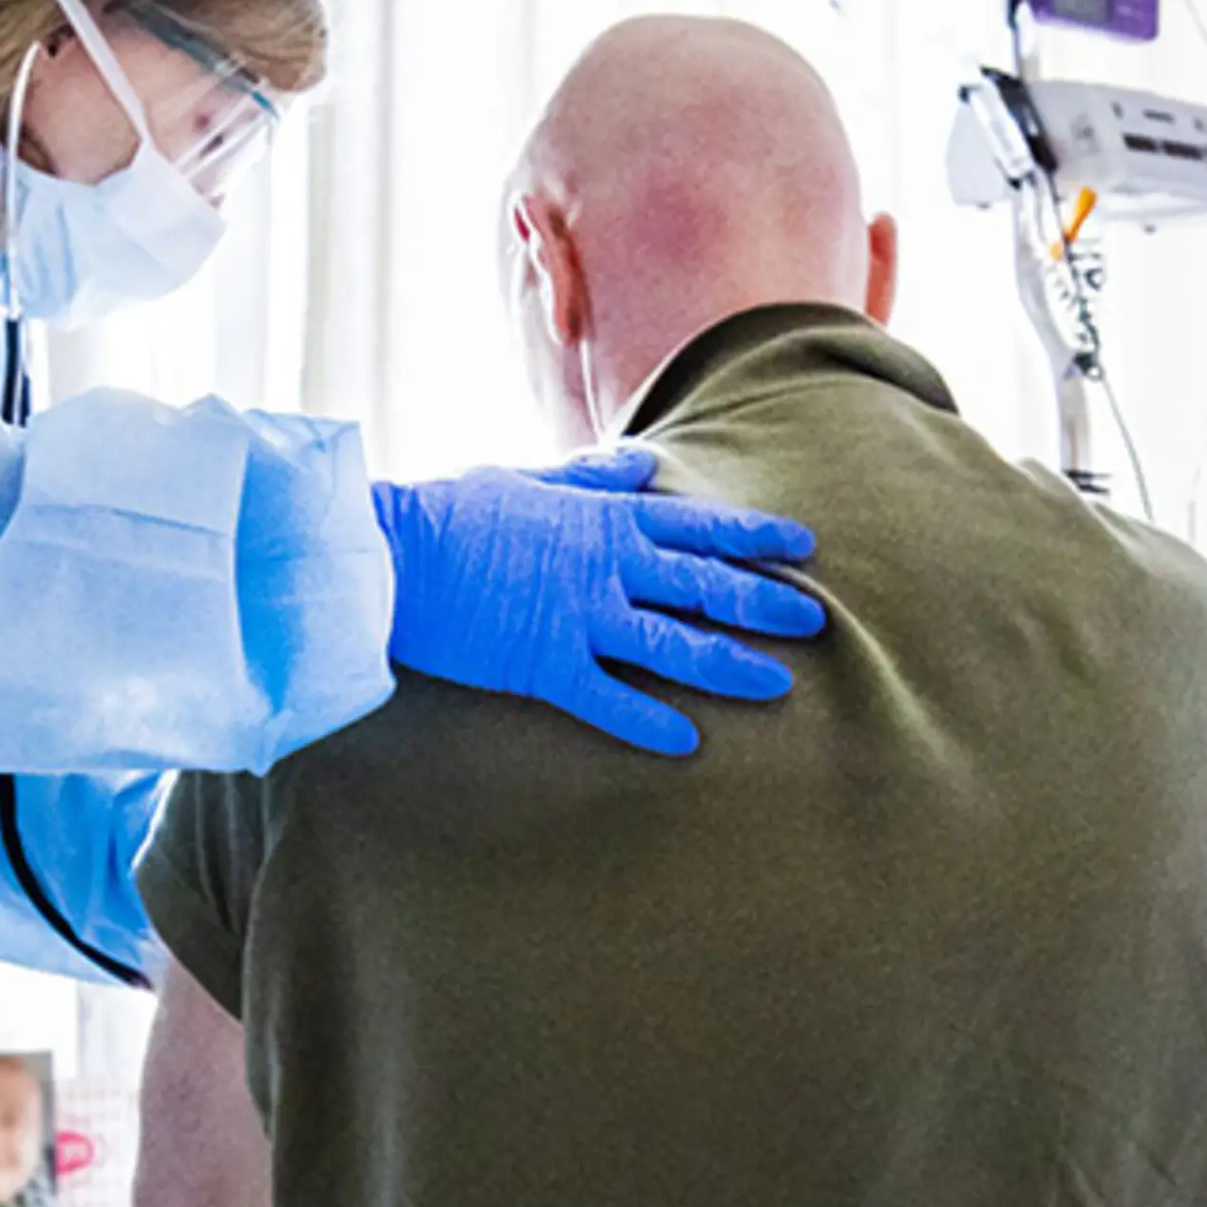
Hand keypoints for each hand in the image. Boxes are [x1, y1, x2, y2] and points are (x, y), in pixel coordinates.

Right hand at [372, 444, 826, 754]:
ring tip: (778, 686)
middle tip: (816, 623)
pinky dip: (650, 723)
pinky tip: (689, 743)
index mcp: (604, 518)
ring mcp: (580, 618)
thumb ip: (592, 477)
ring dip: (730, 666)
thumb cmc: (451, 512)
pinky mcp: (545, 667)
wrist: (390, 556)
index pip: (698, 525)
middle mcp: (606, 567)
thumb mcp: (527, 479)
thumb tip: (643, 463)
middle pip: (706, 586)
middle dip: (766, 603)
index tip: (803, 546)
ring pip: (676, 646)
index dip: (755, 536)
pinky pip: (610, 701)